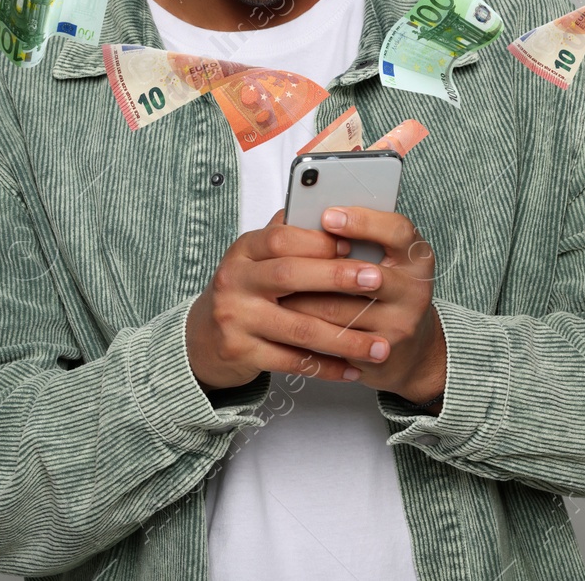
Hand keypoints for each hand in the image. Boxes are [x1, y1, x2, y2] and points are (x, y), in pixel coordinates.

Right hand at [185, 209, 401, 391]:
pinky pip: (293, 362)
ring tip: (380, 346)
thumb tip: (338, 215)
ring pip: (298, 328)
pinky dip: (327, 367)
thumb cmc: (245, 292)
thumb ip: (290, 238)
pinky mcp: (241, 352)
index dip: (319, 240)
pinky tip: (354, 369)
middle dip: (337, 277)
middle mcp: (235, 280)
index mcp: (243, 250)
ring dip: (344, 338)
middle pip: (289, 275)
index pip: (280, 237)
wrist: (204, 338)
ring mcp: (236, 318)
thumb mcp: (256, 259)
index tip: (356, 244)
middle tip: (377, 280)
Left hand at [277, 207, 445, 406]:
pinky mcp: (380, 354)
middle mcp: (415, 290)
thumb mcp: (381, 257)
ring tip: (274, 288)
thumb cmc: (384, 289)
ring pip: (339, 310)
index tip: (328, 216)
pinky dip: (306, 328)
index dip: (363, 222)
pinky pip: (333, 339)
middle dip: (320, 267)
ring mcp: (400, 324)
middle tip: (283, 258)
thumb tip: (305, 215)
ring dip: (301, 299)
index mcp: (416, 257)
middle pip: (365, 275)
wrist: (409, 348)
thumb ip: (352, 236)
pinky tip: (285, 318)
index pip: (398, 232)